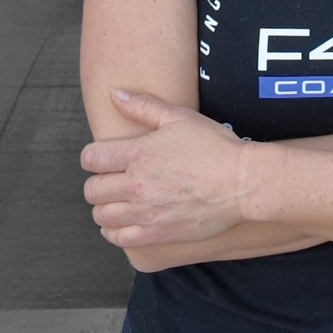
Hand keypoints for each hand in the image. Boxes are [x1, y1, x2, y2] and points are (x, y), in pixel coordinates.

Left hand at [81, 91, 246, 248]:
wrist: (241, 183)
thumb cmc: (214, 146)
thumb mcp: (180, 117)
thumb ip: (144, 106)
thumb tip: (114, 94)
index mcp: (138, 154)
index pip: (91, 158)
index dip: (93, 157)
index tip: (105, 158)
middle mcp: (136, 185)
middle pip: (92, 190)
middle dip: (98, 182)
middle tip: (112, 179)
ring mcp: (145, 213)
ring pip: (101, 216)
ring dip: (104, 207)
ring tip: (118, 200)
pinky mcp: (156, 234)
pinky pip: (119, 238)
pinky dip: (115, 231)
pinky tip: (125, 221)